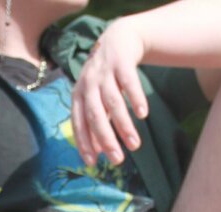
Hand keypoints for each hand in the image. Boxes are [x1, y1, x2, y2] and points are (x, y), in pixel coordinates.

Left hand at [71, 20, 148, 167]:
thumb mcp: (96, 98)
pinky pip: (129, 82)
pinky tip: (143, 115)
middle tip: (118, 160)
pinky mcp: (122, 61)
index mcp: (79, 95)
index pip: (78, 123)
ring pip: (113, 102)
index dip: (84, 143)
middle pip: (95, 115)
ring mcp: (105, 72)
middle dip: (106, 139)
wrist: (118, 39)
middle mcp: (88, 83)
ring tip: (135, 145)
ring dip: (123, 125)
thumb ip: (96, 122)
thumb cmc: (106, 78)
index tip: (93, 163)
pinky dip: (135, 98)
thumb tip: (97, 153)